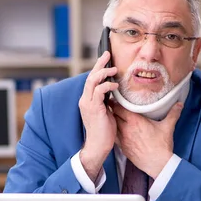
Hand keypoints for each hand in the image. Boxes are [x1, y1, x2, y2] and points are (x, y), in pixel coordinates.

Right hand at [78, 51, 119, 180]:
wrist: (98, 146)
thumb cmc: (104, 131)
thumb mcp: (106, 112)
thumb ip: (107, 102)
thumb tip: (114, 93)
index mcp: (87, 100)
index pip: (91, 80)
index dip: (98, 68)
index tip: (106, 59)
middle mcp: (85, 100)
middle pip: (90, 76)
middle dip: (99, 64)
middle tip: (107, 54)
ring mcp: (88, 103)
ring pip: (92, 81)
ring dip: (104, 72)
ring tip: (114, 69)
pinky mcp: (93, 108)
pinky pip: (99, 91)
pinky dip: (107, 85)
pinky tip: (115, 85)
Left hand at [112, 101, 183, 178]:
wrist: (157, 164)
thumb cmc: (161, 146)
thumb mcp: (168, 127)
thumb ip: (173, 113)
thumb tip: (180, 104)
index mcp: (135, 121)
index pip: (119, 108)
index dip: (117, 103)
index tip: (117, 100)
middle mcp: (126, 129)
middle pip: (114, 115)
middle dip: (115, 110)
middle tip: (116, 107)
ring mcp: (123, 139)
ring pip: (113, 126)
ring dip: (114, 122)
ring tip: (117, 118)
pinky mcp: (122, 148)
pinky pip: (115, 137)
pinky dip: (115, 132)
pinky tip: (119, 131)